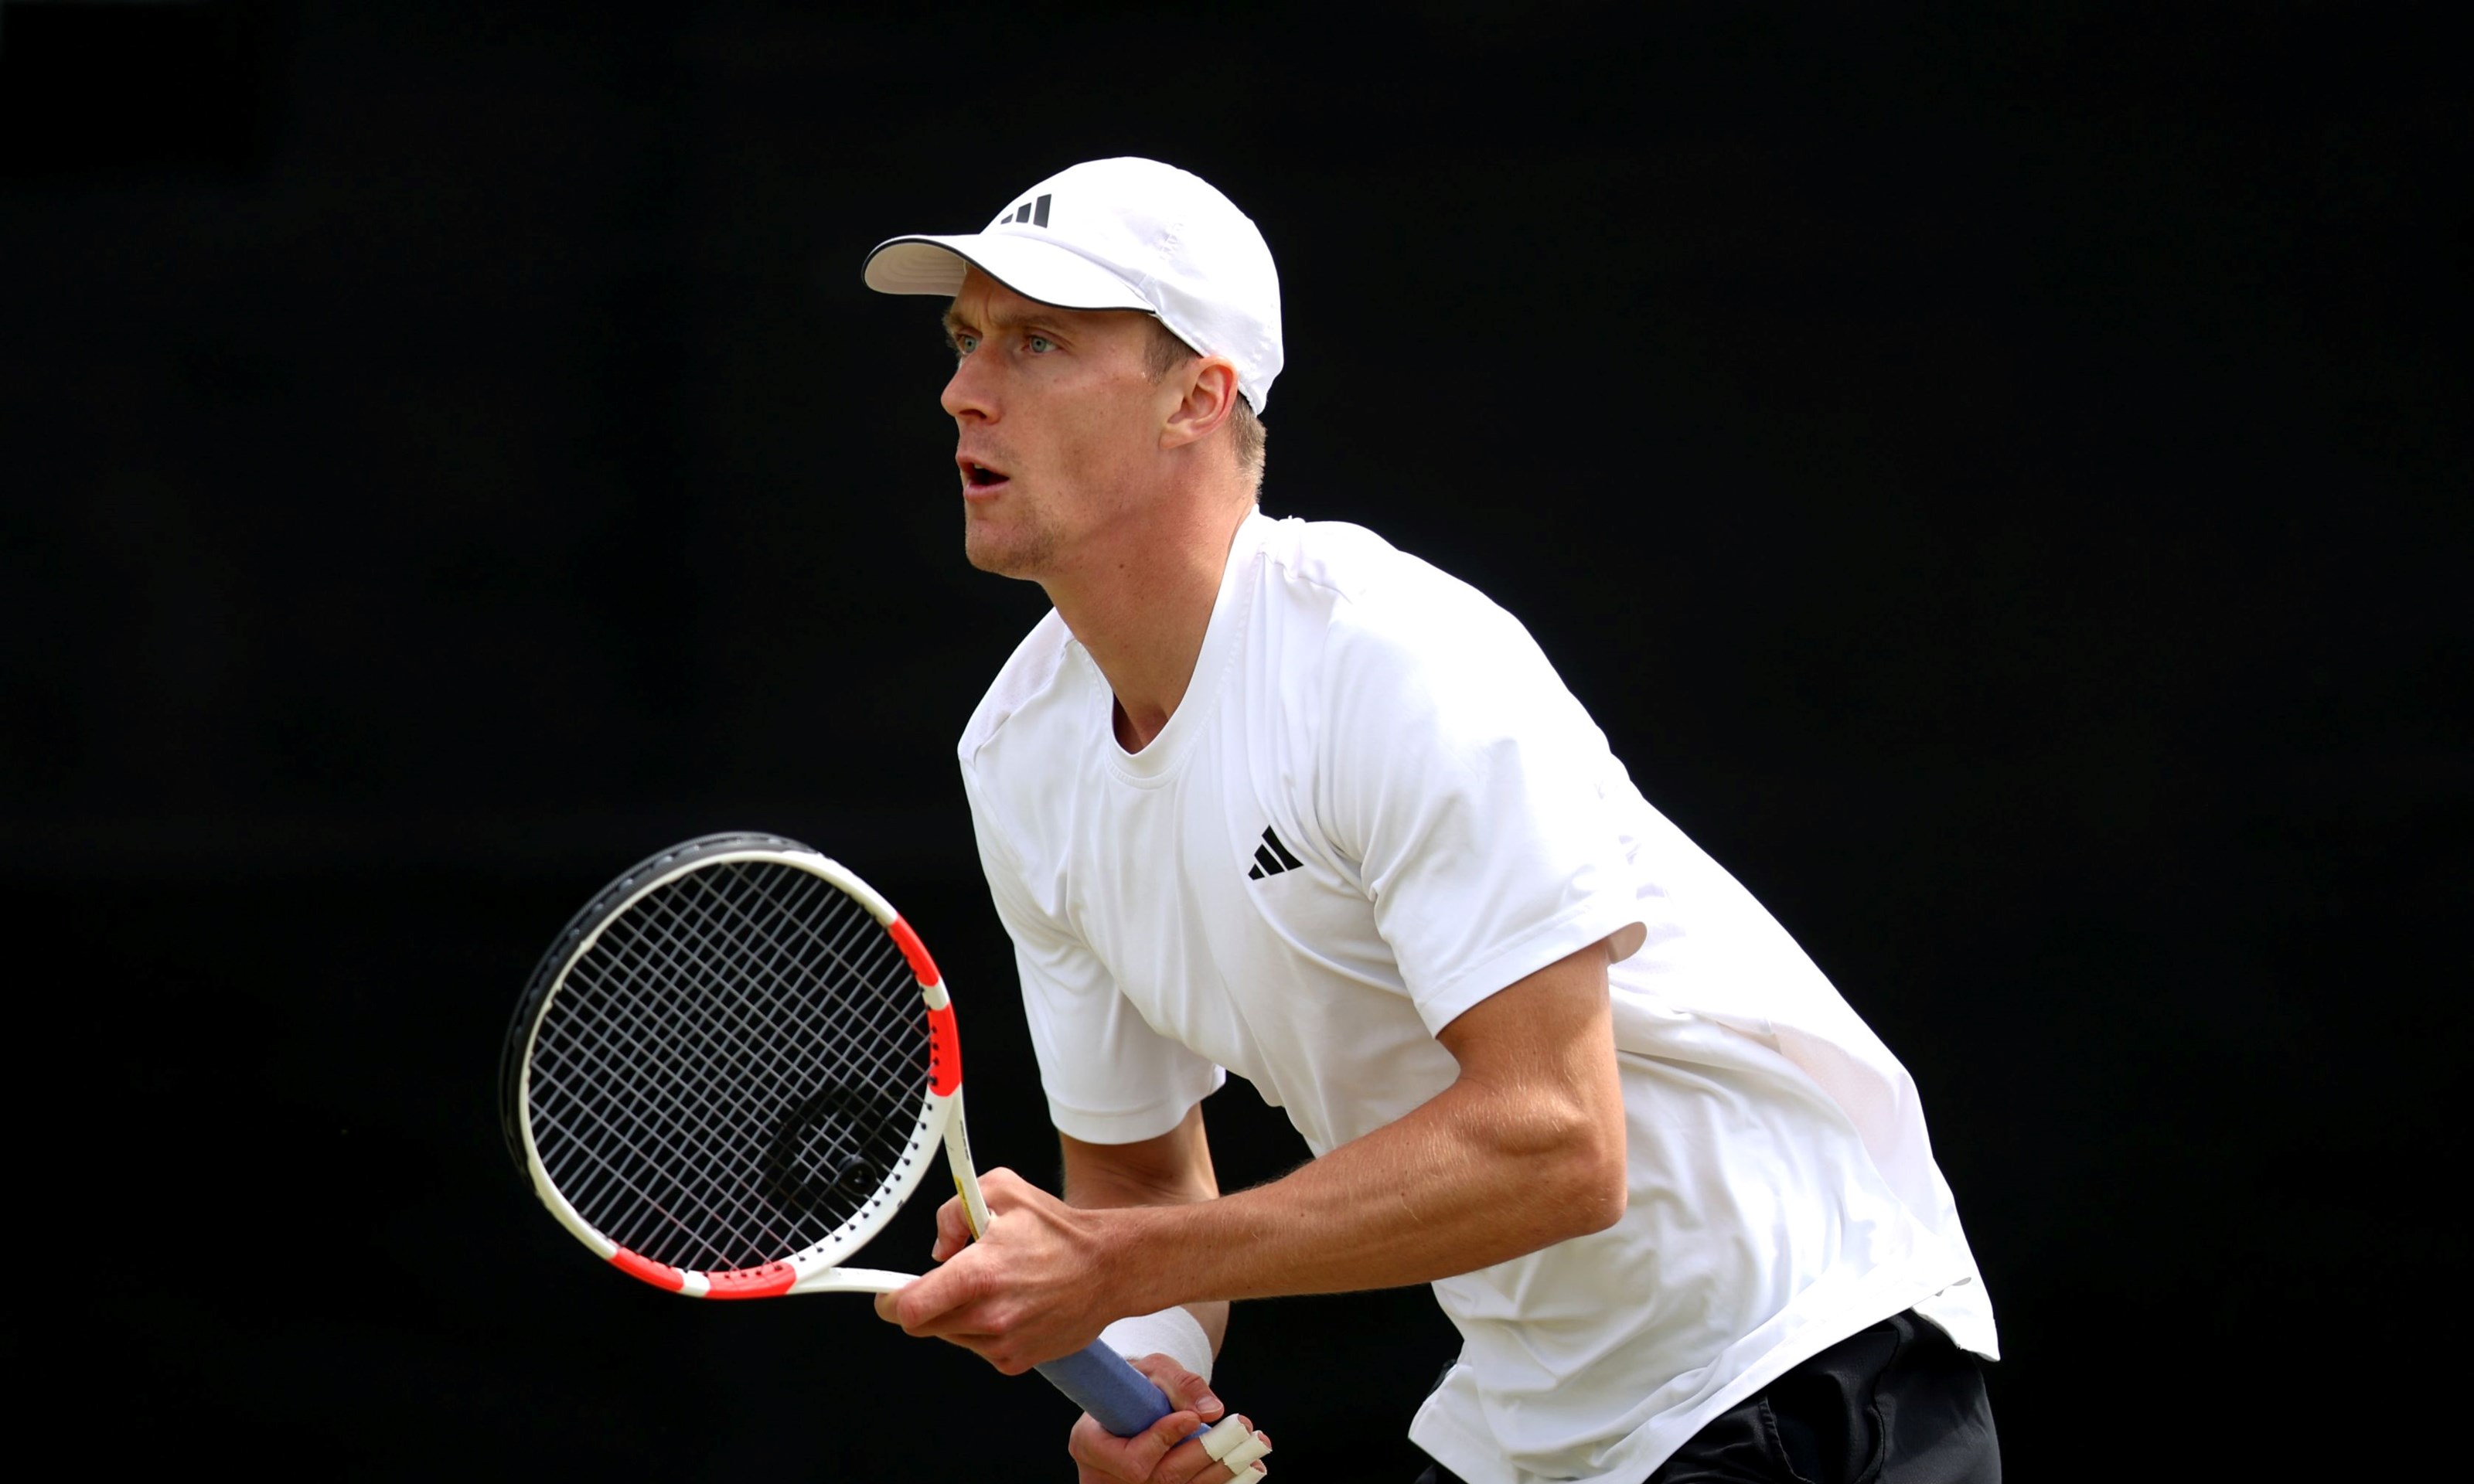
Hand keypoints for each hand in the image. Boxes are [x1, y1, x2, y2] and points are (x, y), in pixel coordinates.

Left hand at [872, 1167, 1119, 1372]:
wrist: (1109, 1268)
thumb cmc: (1059, 1231)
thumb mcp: (1001, 1190)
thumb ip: (953, 1210)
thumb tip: (937, 1247)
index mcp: (978, 1275)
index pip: (909, 1308)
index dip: (890, 1301)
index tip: (888, 1295)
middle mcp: (988, 1315)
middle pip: (924, 1326)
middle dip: (928, 1303)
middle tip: (950, 1281)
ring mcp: (1002, 1343)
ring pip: (952, 1336)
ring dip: (959, 1315)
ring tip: (995, 1287)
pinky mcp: (1016, 1361)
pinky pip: (979, 1348)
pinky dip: (985, 1330)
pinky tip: (1012, 1305)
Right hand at [1069, 1353, 1270, 1482]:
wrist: (1132, 1401)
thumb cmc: (1138, 1381)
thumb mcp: (1154, 1369)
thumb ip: (1181, 1385)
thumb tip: (1211, 1410)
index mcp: (1089, 1444)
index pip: (1131, 1459)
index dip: (1162, 1440)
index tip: (1192, 1419)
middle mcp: (1104, 1478)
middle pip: (1162, 1478)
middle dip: (1207, 1454)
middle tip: (1243, 1429)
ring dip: (1222, 1470)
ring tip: (1255, 1447)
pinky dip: (1220, 1481)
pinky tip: (1249, 1467)